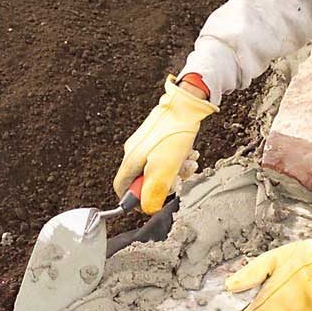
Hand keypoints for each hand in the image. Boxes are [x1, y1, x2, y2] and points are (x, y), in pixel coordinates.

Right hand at [114, 75, 215, 213]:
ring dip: (176, 171)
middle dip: (164, 184)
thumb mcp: (165, 168)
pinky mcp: (157, 138)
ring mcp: (146, 144)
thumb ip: (154, 191)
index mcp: (131, 160)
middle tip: (179, 180)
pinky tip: (189, 153)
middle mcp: (134, 152)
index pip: (122, 189)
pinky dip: (178, 159)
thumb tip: (148, 207)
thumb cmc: (174, 133)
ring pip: (158, 169)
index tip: (152, 202)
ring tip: (189, 163)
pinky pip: (166, 157)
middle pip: (144, 180)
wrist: (186, 103)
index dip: (136, 201)